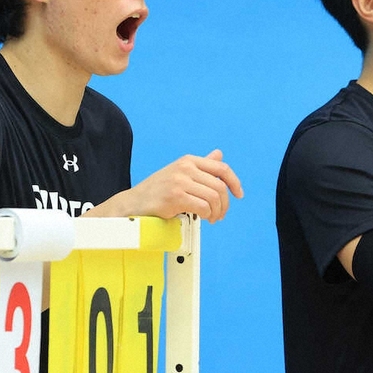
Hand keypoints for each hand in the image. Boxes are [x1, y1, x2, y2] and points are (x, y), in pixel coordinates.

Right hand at [90, 149, 243, 221]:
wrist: (133, 203)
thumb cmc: (158, 191)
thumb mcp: (180, 173)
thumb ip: (201, 166)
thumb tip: (219, 154)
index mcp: (188, 160)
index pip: (221, 168)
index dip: (234, 182)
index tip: (239, 194)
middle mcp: (185, 167)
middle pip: (220, 186)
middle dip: (224, 204)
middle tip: (220, 215)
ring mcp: (179, 181)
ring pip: (213, 198)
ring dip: (216, 212)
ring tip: (211, 218)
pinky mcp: (175, 197)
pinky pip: (203, 207)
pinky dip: (207, 215)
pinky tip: (203, 218)